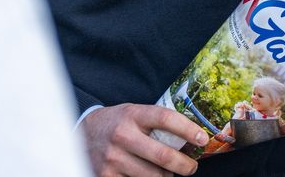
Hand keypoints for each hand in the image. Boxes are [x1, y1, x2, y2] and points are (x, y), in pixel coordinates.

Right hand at [81, 104, 207, 176]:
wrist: (81, 134)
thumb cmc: (117, 123)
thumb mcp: (134, 113)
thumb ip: (156, 123)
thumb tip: (191, 137)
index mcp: (132, 115)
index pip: (165, 118)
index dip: (188, 129)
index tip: (202, 138)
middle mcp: (122, 136)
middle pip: (163, 155)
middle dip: (185, 165)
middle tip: (191, 167)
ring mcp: (113, 158)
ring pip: (154, 176)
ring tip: (168, 173)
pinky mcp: (106, 176)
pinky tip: (150, 176)